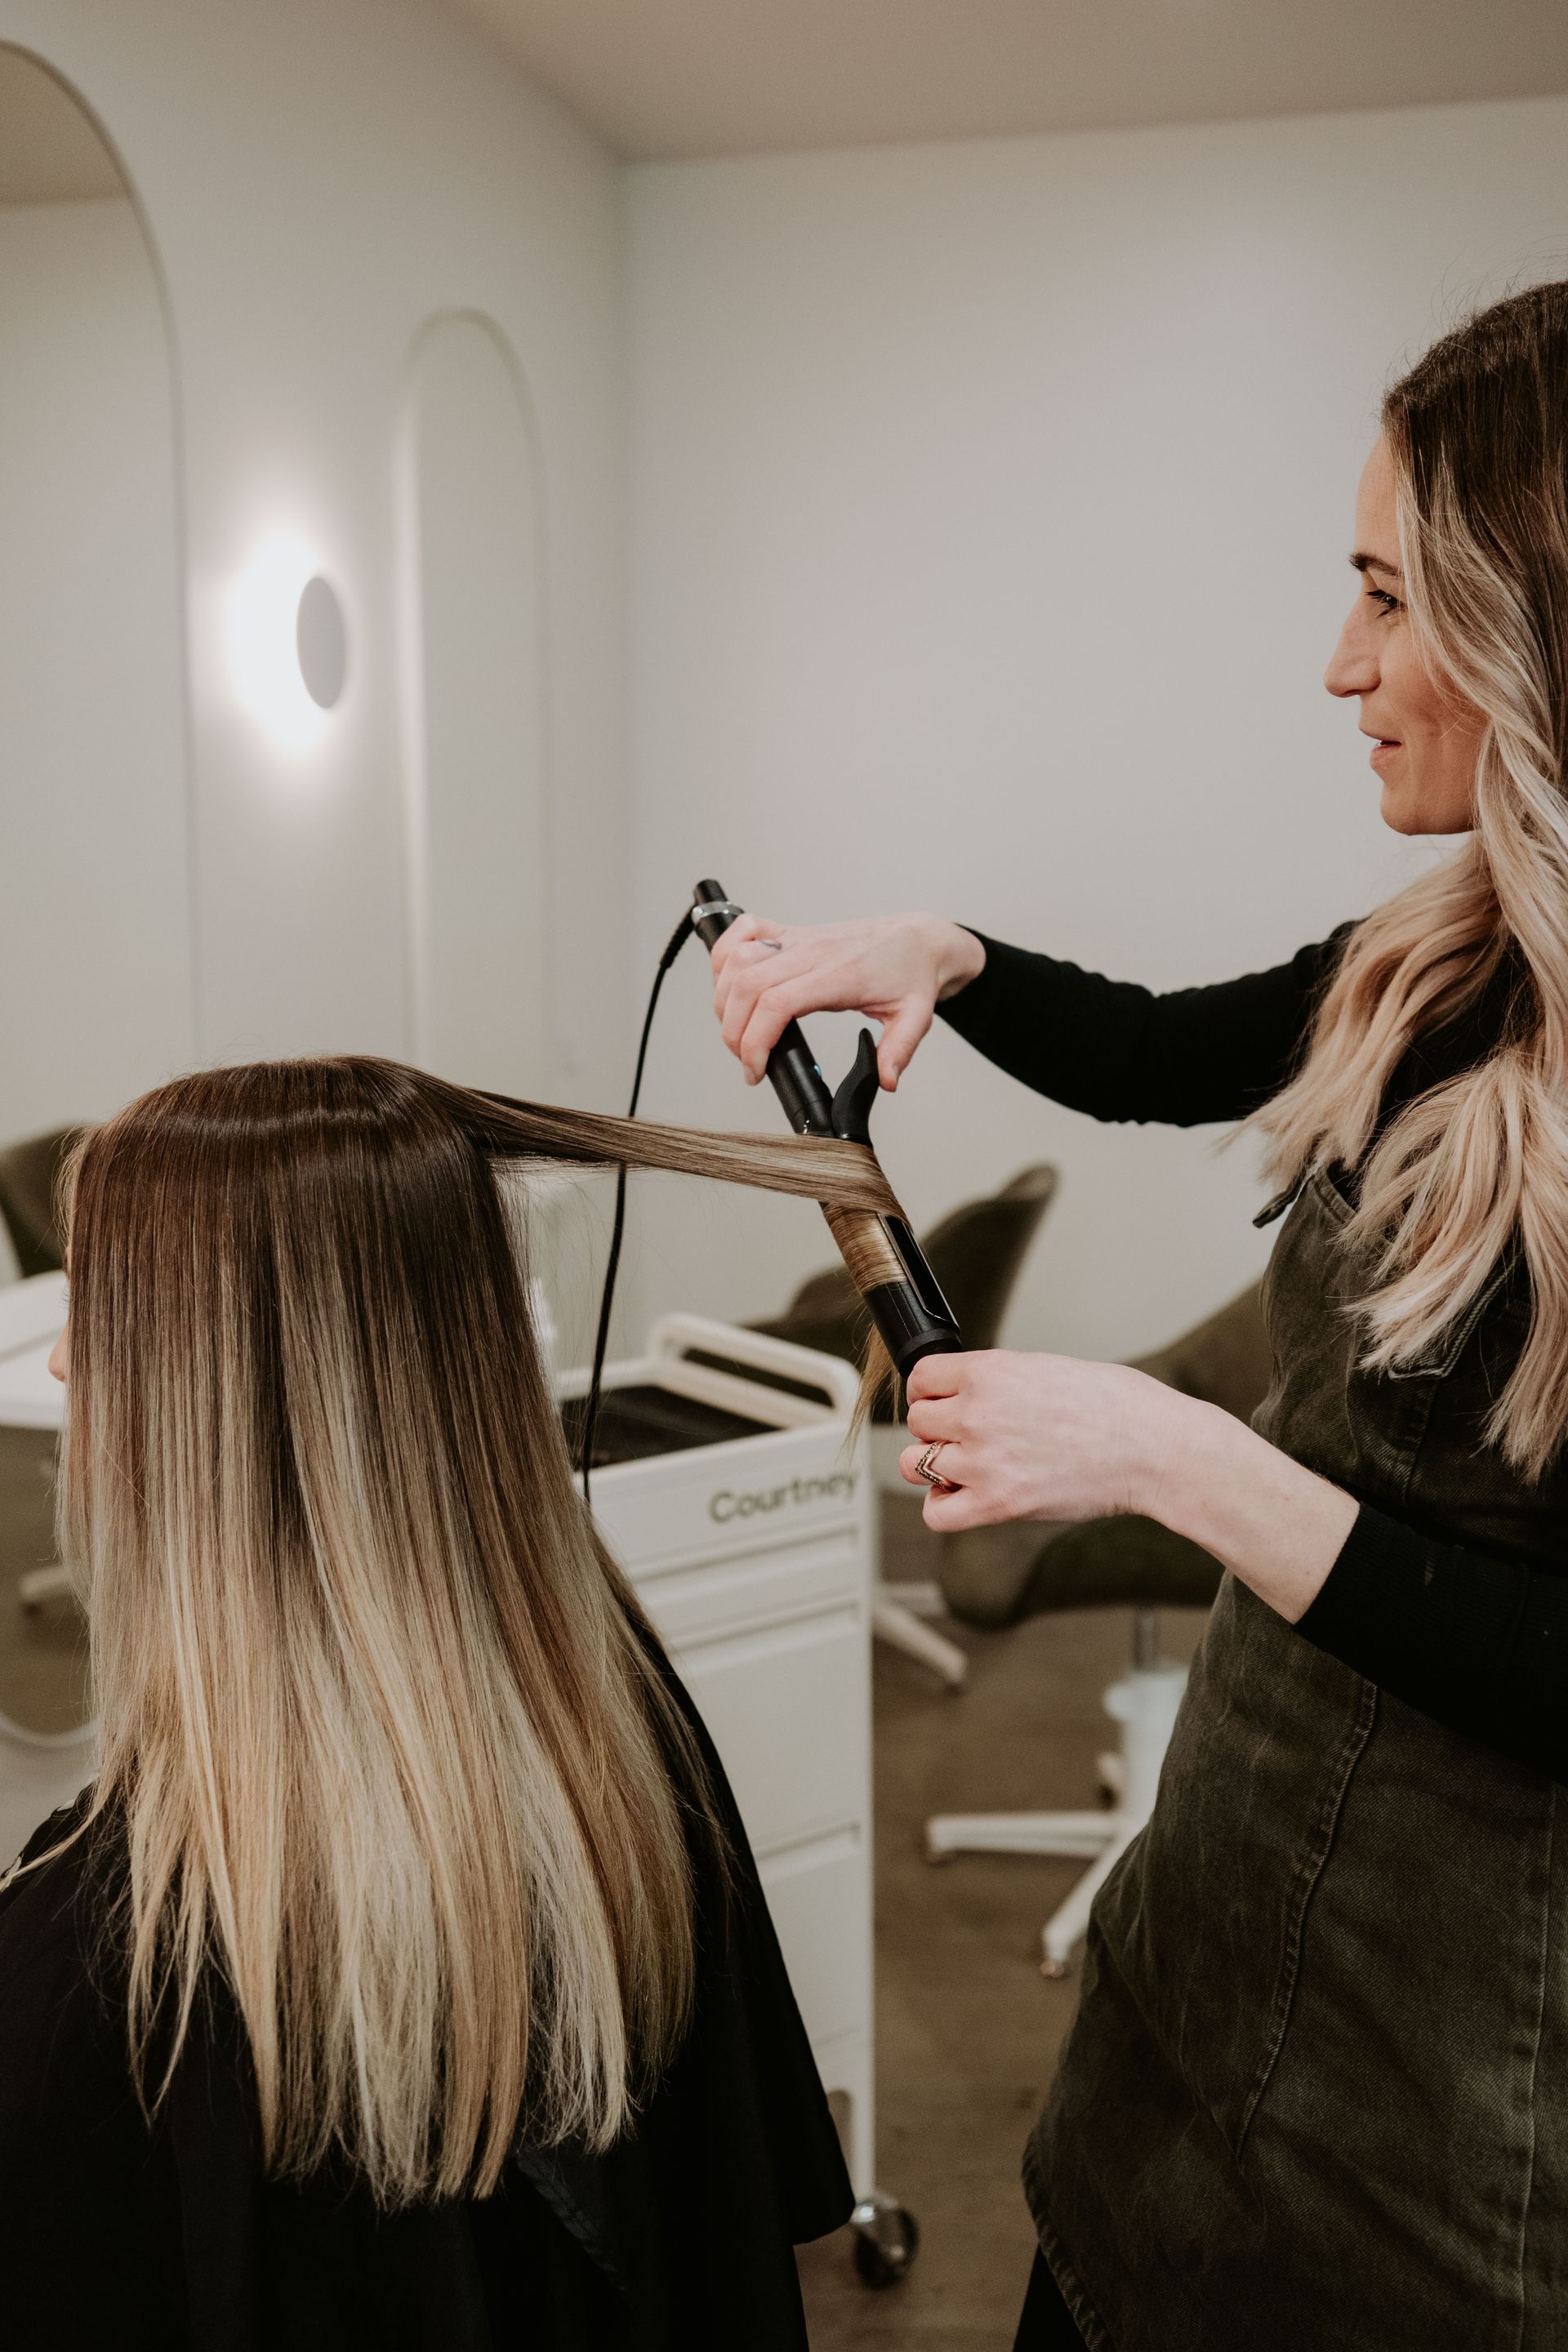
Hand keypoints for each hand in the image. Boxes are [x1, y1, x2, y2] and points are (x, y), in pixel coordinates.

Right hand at [709, 912, 985, 1090]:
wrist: (917, 939)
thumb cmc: (911, 975)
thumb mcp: (915, 1018)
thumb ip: (899, 1051)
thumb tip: (885, 1081)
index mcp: (839, 975)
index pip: (778, 1003)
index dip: (755, 1040)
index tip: (755, 1070)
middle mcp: (812, 952)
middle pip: (748, 985)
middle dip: (733, 1030)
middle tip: (745, 1060)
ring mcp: (798, 938)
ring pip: (739, 958)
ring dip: (724, 998)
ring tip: (736, 1030)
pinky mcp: (792, 931)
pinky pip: (745, 929)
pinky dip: (724, 953)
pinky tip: (728, 981)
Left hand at [899, 1347, 1359, 1625]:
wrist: (1154, 1447)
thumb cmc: (1116, 1406)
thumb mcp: (1046, 1369)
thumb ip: (999, 1381)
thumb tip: (968, 1393)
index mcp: (989, 1371)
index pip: (921, 1376)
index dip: (930, 1391)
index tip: (943, 1402)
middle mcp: (977, 1412)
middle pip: (916, 1421)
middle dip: (937, 1429)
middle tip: (967, 1437)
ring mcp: (984, 1460)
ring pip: (915, 1464)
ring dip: (935, 1466)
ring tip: (967, 1467)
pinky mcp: (998, 1502)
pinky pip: (936, 1513)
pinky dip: (943, 1507)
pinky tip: (966, 1497)